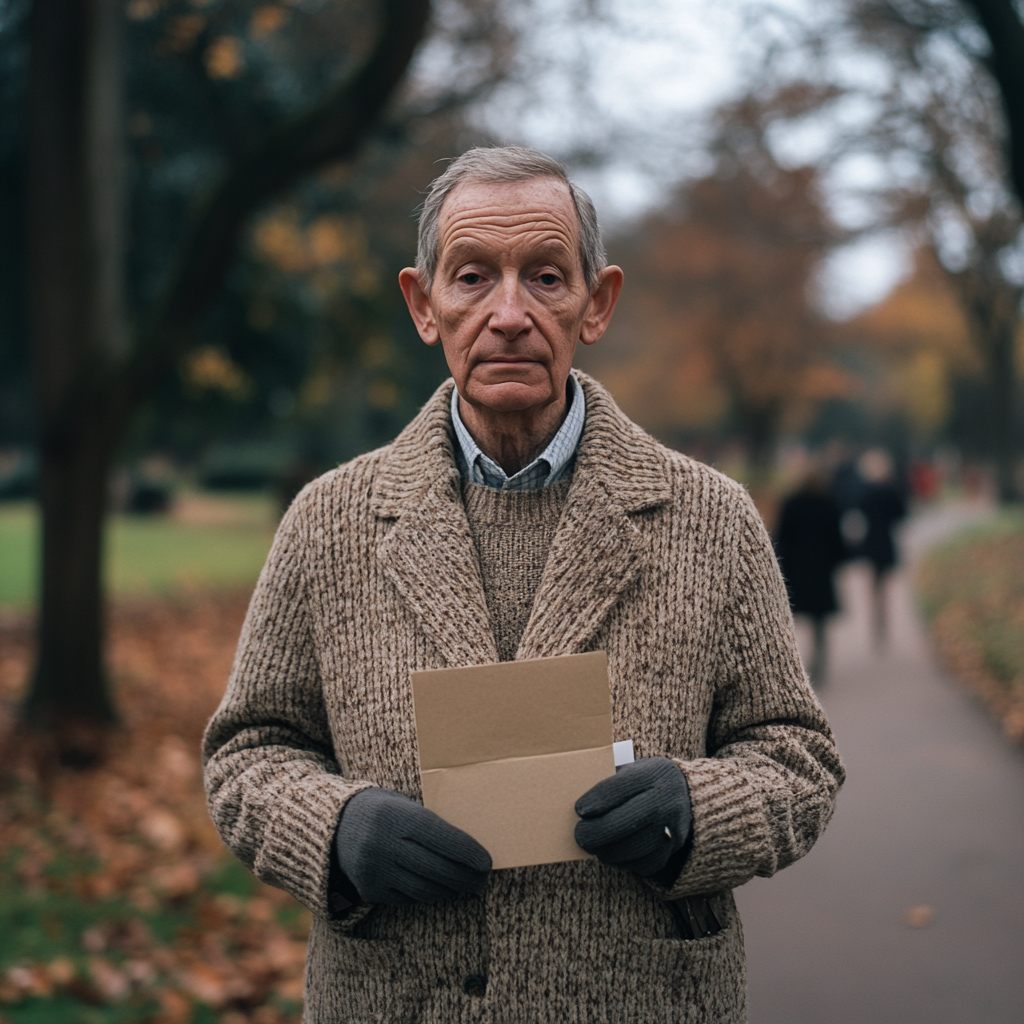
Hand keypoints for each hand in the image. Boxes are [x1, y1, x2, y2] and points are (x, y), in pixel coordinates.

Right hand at [334, 788, 491, 904]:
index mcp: (397, 816)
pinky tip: (438, 887)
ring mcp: (376, 870)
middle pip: (436, 868)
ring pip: (424, 889)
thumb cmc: (384, 811)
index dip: (467, 852)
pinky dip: (427, 894)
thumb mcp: (404, 805)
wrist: (336, 826)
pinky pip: (407, 898)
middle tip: (482, 880)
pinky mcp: (370, 890)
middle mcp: (384, 844)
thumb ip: (430, 823)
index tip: (487, 863)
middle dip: (465, 878)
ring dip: (450, 890)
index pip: (441, 838)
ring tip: (465, 886)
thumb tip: (470, 847)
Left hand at [574, 757, 691, 876]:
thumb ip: (608, 781)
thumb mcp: (631, 769)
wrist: (684, 794)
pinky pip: (645, 863)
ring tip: (593, 847)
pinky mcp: (673, 848)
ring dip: (608, 851)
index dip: (597, 801)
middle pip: (627, 821)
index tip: (579, 810)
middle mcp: (664, 800)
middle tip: (579, 835)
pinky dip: (624, 862)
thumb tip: (576, 801)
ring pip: (634, 847)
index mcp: (651, 774)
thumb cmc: (644, 780)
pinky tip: (613, 855)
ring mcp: (671, 826)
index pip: (620, 788)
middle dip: (597, 832)